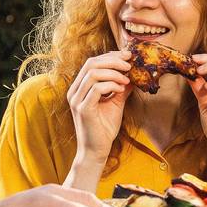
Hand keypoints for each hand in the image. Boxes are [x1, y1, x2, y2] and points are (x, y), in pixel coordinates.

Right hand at [67, 51, 131, 165]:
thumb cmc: (104, 129)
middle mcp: (74, 91)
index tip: (127, 56)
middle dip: (113, 60)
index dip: (110, 56)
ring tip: (127, 79)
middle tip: (129, 64)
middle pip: (91, 63)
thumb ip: (120, 88)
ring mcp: (77, 100)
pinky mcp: (83, 109)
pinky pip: (96, 89)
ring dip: (113, 72)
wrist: (96, 151)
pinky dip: (111, 85)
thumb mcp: (115, 103)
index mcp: (80, 88)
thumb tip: (132, 74)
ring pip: (93, 73)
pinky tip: (121, 89)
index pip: (92, 63)